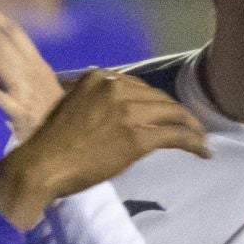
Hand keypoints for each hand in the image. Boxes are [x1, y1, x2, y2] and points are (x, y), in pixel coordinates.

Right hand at [0, 69, 207, 230]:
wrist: (41, 166)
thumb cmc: (48, 144)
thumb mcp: (70, 108)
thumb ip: (93, 102)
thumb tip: (108, 114)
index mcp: (98, 78)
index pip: (137, 85)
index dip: (153, 100)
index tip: (161, 111)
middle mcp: (116, 88)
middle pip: (157, 97)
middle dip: (175, 111)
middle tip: (188, 124)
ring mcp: (128, 112)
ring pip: (172, 114)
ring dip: (190, 126)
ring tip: (200, 137)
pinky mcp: (137, 137)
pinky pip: (175, 136)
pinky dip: (193, 143)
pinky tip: (202, 151)